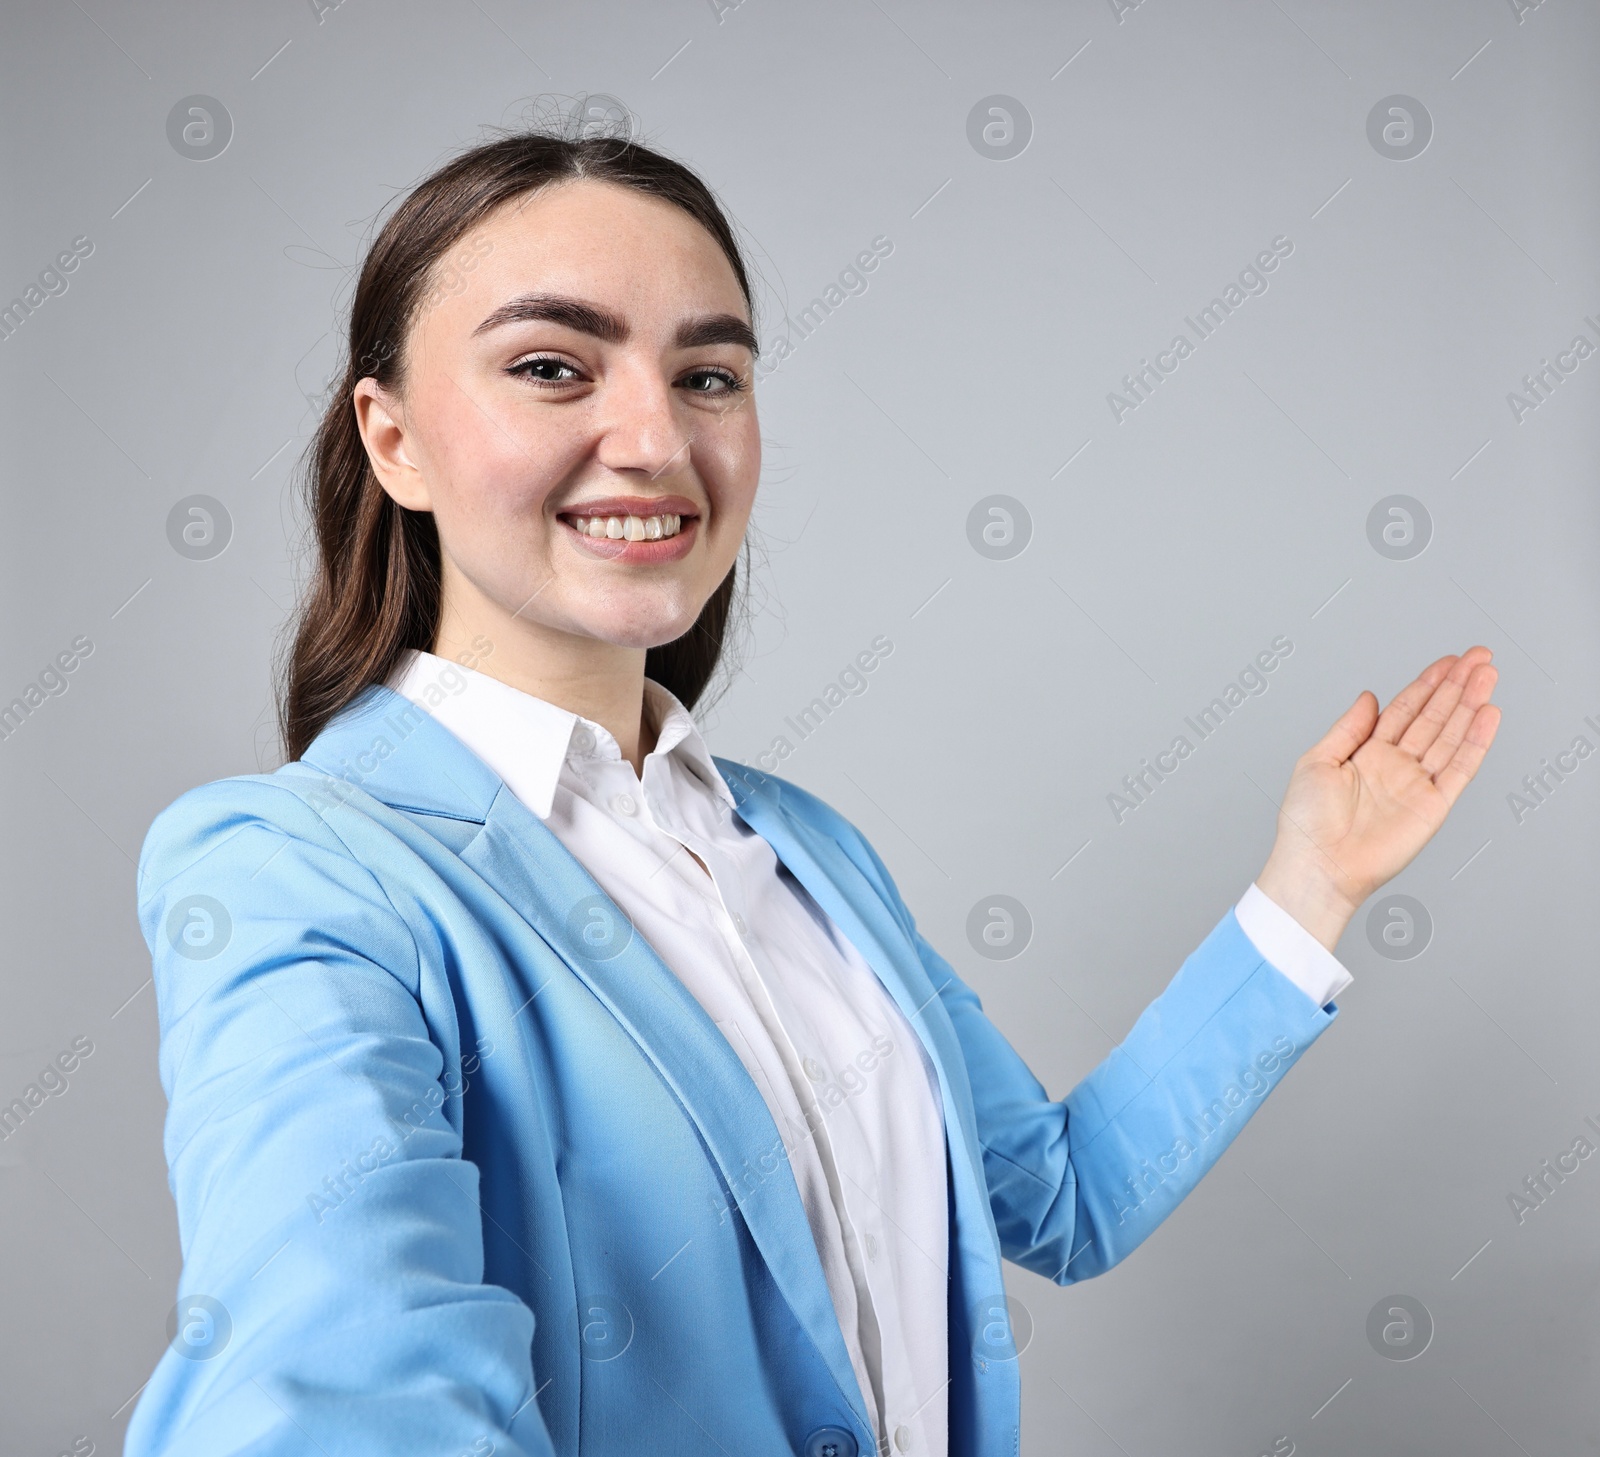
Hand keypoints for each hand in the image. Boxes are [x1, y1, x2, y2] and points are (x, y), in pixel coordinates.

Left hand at [1256, 647, 1501, 949]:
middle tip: (1480, 657)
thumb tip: (1369, 697)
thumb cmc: (1307, 822)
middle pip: (1434, 717)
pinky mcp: (1433, 806)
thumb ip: (1349, 727)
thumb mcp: (1317, 761)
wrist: (1317, 865)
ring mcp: (1416, 785)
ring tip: (1488, 676)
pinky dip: (1476, 742)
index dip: (1427, 684)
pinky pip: (1460, 769)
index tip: (1449, 661)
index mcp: (1367, 754)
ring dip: (1471, 705)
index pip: (1405, 710)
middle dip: (1457, 686)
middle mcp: (1396, 767)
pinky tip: (1488, 716)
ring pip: (1451, 736)